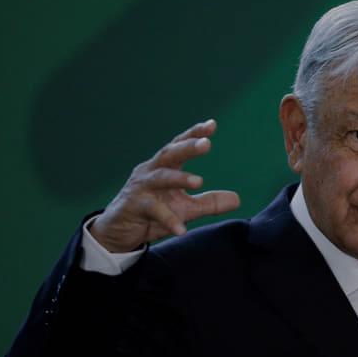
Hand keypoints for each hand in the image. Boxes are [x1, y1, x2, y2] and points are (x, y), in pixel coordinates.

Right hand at [90, 119, 240, 252]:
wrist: (120, 232)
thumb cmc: (153, 214)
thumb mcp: (185, 209)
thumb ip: (209, 202)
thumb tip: (237, 199)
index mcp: (165, 168)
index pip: (179, 146)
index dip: (194, 134)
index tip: (212, 125)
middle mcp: (151, 172)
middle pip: (169, 154)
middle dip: (187, 147)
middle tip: (206, 144)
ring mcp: (141, 188)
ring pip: (160, 177)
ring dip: (179, 178)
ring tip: (199, 181)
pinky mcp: (134, 206)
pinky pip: (153, 211)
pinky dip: (168, 220)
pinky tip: (182, 229)